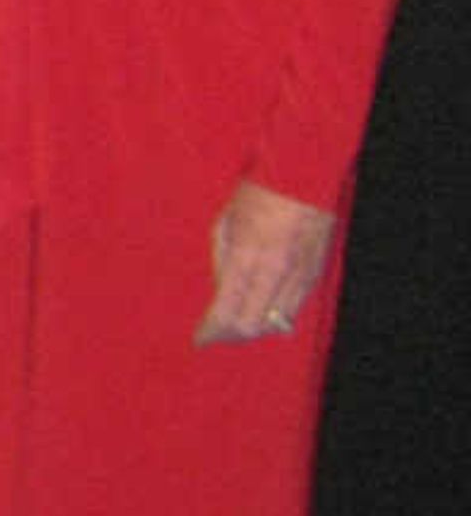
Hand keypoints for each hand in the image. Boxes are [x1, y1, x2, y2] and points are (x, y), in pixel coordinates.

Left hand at [198, 178, 333, 344]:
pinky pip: (295, 307)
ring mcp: (300, 275)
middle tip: (215, 334)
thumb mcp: (225, 223)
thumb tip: (221, 293)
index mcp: (247, 257)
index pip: (226, 312)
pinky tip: (261, 311)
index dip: (211, 331)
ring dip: (254, 329)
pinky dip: (276, 315)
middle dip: (230, 335)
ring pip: (277, 323)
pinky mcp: (316, 273)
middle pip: (252, 326)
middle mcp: (276, 272)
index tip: (200, 339)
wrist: (305, 176)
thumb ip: (221, 261)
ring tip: (235, 327)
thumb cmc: (257, 194)